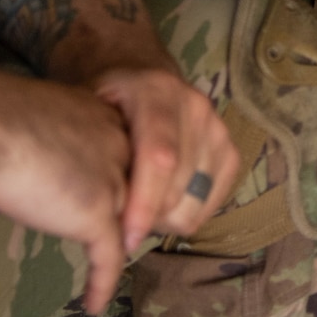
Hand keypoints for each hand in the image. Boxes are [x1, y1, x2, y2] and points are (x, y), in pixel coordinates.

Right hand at [0, 71, 134, 313]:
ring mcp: (112, 181)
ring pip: (130, 221)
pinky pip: (108, 257)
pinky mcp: (95, 214)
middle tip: (124, 236)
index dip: (122, 177)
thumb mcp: (33, 115)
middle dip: (134, 212)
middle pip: (141, 186)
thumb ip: (46, 135)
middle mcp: (119, 146)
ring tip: (112, 267)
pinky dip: (102, 282)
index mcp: (103, 116)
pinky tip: (94, 303)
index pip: (128, 152)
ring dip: (122, 245)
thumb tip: (27, 151)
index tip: (110, 195)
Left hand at [90, 66, 239, 251]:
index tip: (124, 239)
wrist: (140, 76)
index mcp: (156, 92)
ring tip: (141, 204)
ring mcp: (217, 127)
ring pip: (195, 201)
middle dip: (147, 217)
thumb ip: (92, 150)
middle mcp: (195, 107)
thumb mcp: (86, 111)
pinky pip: (213, 202)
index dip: (144, 203)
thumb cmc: (106, 102)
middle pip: (178, 188)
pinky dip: (187, 213)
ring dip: (165, 217)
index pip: (159, 158)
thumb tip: (93, 208)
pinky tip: (163, 202)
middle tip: (120, 217)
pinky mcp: (230, 149)